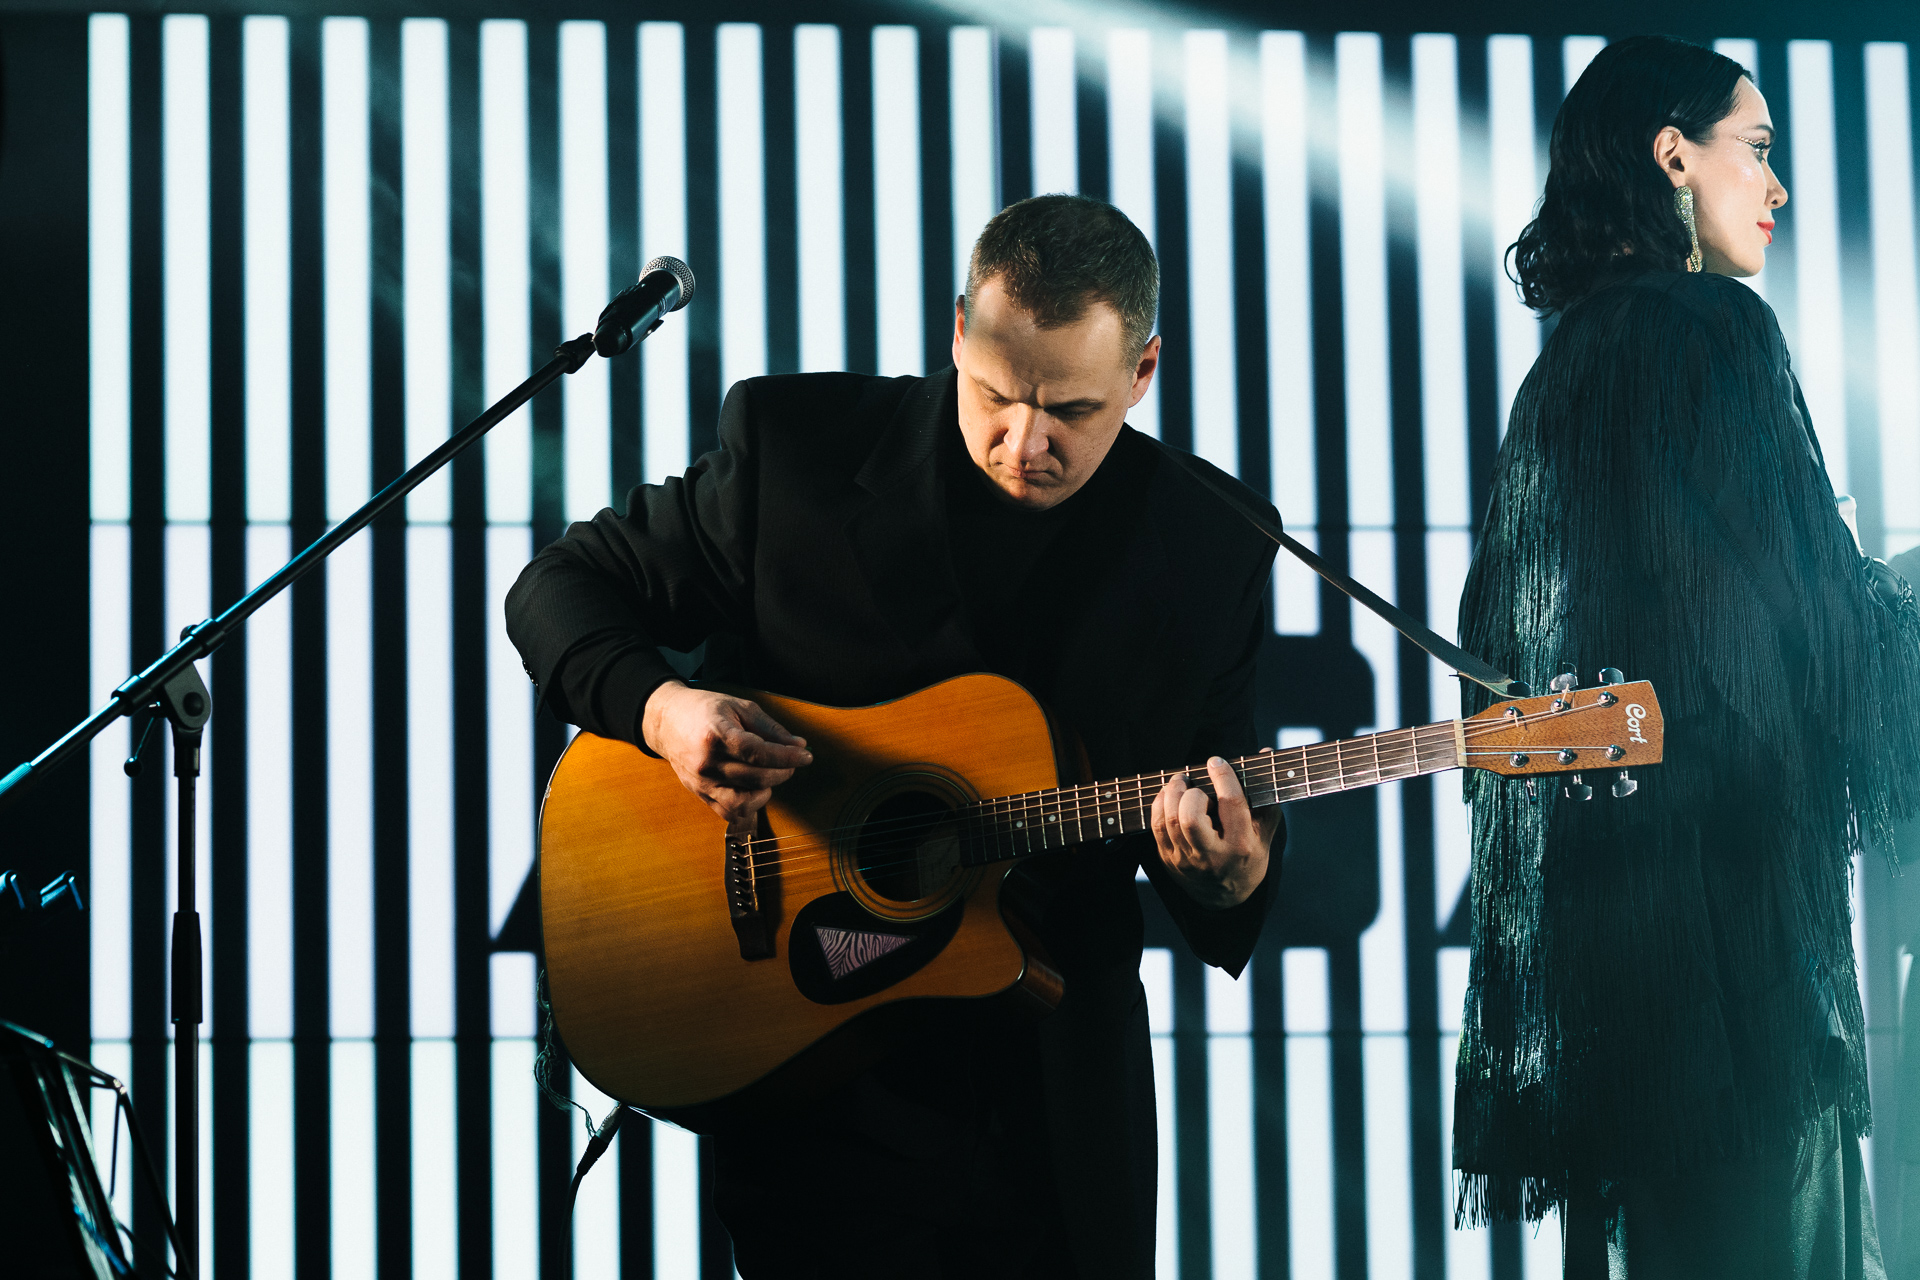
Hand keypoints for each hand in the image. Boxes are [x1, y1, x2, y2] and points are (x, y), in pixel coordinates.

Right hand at [641, 681, 812, 832]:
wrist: (666, 722)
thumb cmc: (704, 710)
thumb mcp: (739, 707)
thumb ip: (770, 728)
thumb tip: (799, 746)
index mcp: (716, 735)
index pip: (758, 752)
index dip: (787, 757)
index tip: (806, 756)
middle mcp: (706, 763)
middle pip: (756, 777)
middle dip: (783, 771)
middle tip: (792, 761)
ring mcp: (701, 782)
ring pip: (744, 802)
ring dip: (767, 791)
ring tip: (771, 774)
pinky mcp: (700, 795)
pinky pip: (730, 812)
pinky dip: (749, 805)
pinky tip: (755, 788)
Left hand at [1150, 757, 1278, 909]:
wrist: (1226, 898)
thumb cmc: (1249, 857)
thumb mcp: (1265, 832)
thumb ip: (1264, 794)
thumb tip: (1264, 752)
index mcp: (1241, 846)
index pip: (1231, 805)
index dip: (1222, 777)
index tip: (1216, 761)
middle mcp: (1213, 855)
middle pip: (1191, 816)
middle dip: (1191, 792)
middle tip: (1195, 783)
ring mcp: (1187, 860)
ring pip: (1170, 820)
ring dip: (1171, 794)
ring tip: (1180, 783)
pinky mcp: (1169, 860)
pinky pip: (1156, 827)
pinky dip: (1159, 806)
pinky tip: (1169, 796)